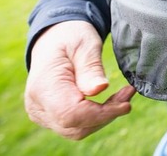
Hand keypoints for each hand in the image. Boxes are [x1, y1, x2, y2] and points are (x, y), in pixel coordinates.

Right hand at [25, 21, 135, 139]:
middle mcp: (37, 105)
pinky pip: (76, 125)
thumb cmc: (71, 37)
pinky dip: (97, 117)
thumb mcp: (85, 45)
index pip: (71, 114)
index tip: (126, 104)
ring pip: (77, 130)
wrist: (55, 38)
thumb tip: (100, 89)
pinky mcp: (51, 116)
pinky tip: (113, 101)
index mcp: (43, 86)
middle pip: (75, 126)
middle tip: (129, 93)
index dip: (100, 114)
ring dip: (104, 117)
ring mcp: (42, 113)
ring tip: (124, 96)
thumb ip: (91, 68)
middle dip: (107, 115)